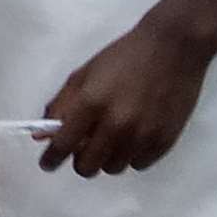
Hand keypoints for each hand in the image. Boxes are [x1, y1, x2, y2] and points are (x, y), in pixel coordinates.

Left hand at [37, 15, 216, 174]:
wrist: (174, 48)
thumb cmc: (124, 57)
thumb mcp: (84, 75)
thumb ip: (61, 105)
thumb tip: (42, 136)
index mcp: (91, 104)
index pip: (63, 145)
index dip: (51, 159)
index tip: (48, 164)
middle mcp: (116, 124)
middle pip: (87, 166)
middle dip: (80, 159)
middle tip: (85, 146)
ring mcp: (143, 135)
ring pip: (113, 168)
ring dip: (107, 157)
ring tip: (114, 136)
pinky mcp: (165, 141)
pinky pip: (139, 164)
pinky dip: (132, 155)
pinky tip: (135, 135)